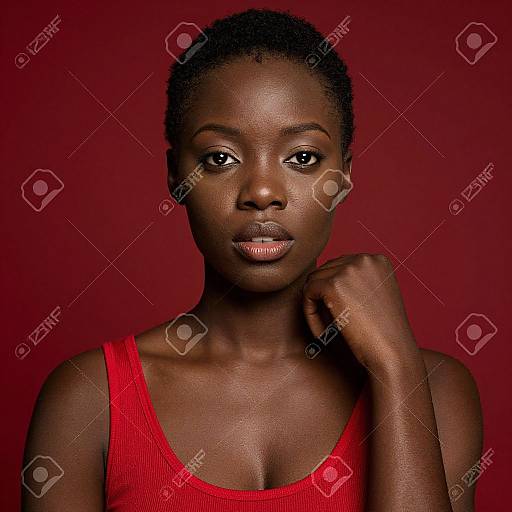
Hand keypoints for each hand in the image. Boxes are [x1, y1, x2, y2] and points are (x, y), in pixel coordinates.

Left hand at [302, 254, 419, 370]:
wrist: (392, 353)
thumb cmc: (383, 332)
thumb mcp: (374, 296)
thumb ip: (354, 281)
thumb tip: (319, 275)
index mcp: (377, 259)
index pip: (339, 266)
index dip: (334, 291)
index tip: (339, 314)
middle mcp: (365, 259)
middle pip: (324, 271)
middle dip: (322, 298)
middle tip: (330, 326)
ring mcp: (349, 269)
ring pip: (313, 281)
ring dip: (315, 306)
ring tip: (327, 330)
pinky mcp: (333, 285)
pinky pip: (307, 294)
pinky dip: (309, 314)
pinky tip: (322, 334)